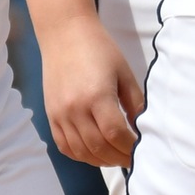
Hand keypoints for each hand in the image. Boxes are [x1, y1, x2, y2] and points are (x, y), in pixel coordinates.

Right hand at [40, 16, 143, 167]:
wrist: (65, 34)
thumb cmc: (99, 49)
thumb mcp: (124, 72)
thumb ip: (135, 102)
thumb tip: (143, 128)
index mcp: (97, 96)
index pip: (115, 133)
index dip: (129, 147)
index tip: (140, 149)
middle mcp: (75, 109)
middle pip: (98, 147)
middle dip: (118, 158)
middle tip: (132, 158)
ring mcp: (60, 114)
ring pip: (81, 151)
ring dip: (101, 160)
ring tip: (116, 157)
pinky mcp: (51, 115)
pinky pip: (65, 145)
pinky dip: (81, 155)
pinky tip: (94, 152)